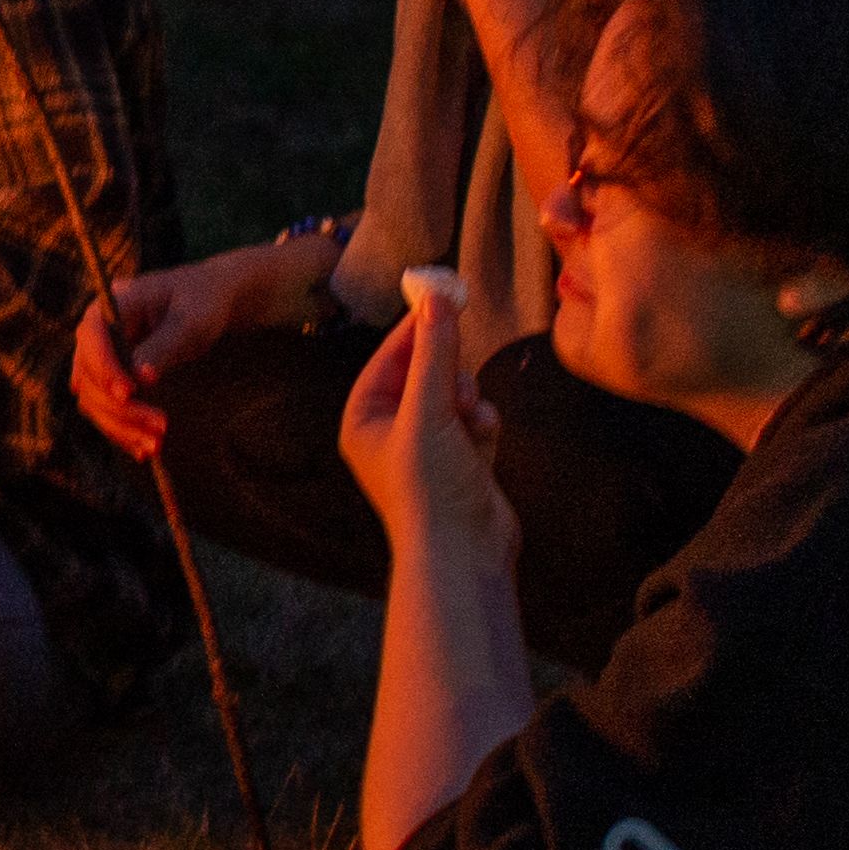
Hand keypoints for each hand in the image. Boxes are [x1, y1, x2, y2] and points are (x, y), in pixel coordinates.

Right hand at [73, 233, 338, 458]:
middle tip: (160, 428)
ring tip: (154, 447)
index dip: (104, 366)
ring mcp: (104, 355)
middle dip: (118, 407)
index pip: (92, 336)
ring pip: (93, 397)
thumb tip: (141, 378)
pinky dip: (122, 428)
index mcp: (112, 304)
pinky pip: (107, 406)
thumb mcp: (192, 319)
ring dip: (119, 424)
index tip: (129, 393)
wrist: (211, 300)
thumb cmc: (203, 300)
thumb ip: (165, 344)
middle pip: (88, 374)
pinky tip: (144, 448)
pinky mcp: (114, 376)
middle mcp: (98, 331)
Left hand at [340, 277, 513, 579]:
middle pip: (425, 373)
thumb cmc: (430, 485)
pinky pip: (476, 420)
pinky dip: (483, 425)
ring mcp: (429, 445)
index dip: (415, 330)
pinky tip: (484, 440)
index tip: (442, 298)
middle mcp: (391, 430)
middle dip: (447, 375)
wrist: (466, 551)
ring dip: (468, 401)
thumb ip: (435, 354)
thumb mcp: (428, 411)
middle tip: (457, 376)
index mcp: (363, 419)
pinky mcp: (463, 459)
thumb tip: (437, 298)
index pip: (388, 358)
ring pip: (456, 394)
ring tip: (469, 420)